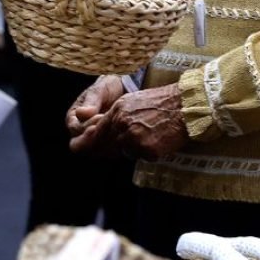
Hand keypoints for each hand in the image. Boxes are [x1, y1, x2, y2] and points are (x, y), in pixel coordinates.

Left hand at [69, 83, 187, 160]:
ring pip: (122, 153)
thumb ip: (114, 116)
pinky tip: (155, 142)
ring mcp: (134, 138)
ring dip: (129, 149)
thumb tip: (98, 128)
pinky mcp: (147, 150)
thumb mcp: (131, 102)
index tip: (75, 147)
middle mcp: (122, 125)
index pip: (94, 132)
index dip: (84, 142)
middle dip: (102, 150)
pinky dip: (145, 153)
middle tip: (107, 150)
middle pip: (104, 146)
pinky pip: (140, 157)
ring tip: (144, 136)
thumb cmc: (161, 103)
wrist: (184, 107)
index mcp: (117, 111)